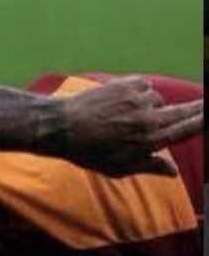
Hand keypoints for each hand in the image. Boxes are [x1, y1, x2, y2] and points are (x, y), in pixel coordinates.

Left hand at [59, 76, 201, 176]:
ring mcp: (137, 99)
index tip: (208, 114)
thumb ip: (149, 166)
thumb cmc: (88, 152)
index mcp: (151, 140)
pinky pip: (143, 84)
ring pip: (156, 98)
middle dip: (197, 107)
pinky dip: (138, 90)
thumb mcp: (119, 168)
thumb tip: (173, 171)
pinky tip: (123, 99)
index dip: (202, 121)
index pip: (187, 129)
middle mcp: (149, 118)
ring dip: (149, 104)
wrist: (61, 126)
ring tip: (126, 115)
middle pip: (183, 110)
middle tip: (204, 103)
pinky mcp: (125, 84)